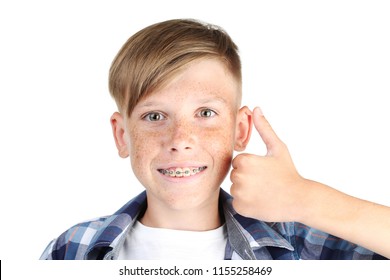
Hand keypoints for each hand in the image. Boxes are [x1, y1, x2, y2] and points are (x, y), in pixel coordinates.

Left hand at [230, 107, 306, 221]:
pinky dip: (247, 203)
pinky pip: (238, 202)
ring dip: (246, 190)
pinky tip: (261, 201)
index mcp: (244, 160)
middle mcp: (238, 177)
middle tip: (266, 181)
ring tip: (264, 191)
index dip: (251, 165)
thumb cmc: (288, 171)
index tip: (264, 170)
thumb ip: (264, 128)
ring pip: (236, 189)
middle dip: (248, 177)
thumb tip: (256, 108)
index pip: (237, 161)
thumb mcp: (278, 148)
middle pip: (235, 175)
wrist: (299, 199)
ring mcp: (239, 194)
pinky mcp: (240, 208)